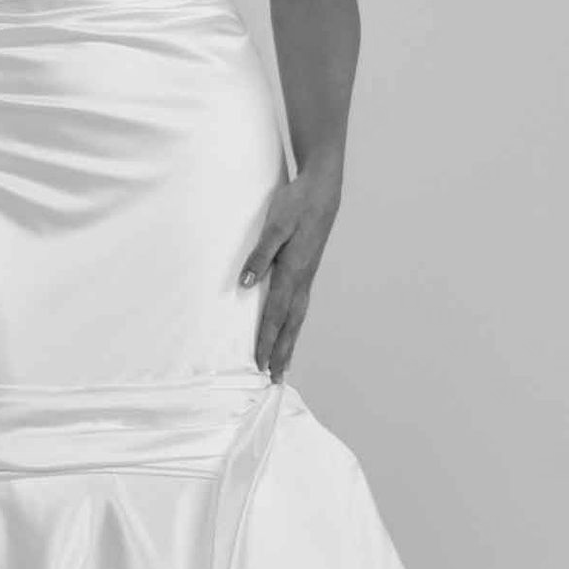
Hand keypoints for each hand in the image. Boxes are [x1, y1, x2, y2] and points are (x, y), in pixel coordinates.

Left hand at [240, 169, 339, 381]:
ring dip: (289, 342)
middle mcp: (302, 279)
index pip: (276, 314)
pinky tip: (290, 330)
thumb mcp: (274, 225)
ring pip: (298, 317)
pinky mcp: (307, 269)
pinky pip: (300, 306)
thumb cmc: (296, 205)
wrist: (322, 190)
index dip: (267, 340)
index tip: (260, 363)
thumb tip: (245, 283)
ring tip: (283, 364)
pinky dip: (294, 324)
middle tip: (275, 378)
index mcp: (292, 272)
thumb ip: (259, 255)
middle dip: (281, 352)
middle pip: (290, 324)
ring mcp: (307, 276)